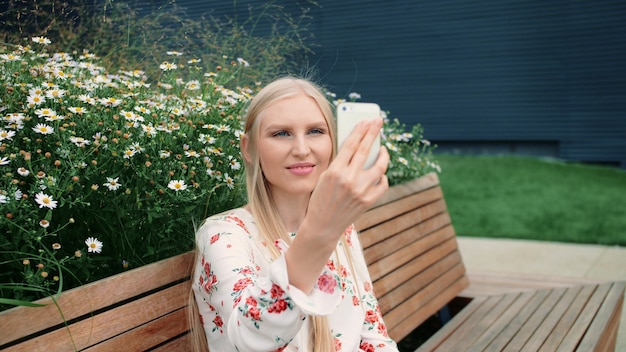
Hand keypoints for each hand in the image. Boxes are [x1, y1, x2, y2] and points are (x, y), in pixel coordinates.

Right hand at [308, 118, 389, 235]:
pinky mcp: (369, 201)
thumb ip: (340, 163)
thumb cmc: (321, 199)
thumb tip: (356, 146)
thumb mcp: (324, 177)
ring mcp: (361, 191)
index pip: (351, 144)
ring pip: (380, 166)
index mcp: (335, 172)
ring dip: (383, 155)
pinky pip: (382, 183)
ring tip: (383, 149)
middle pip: (365, 150)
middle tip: (379, 122)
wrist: (323, 225)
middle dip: (373, 132)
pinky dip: (382, 176)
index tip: (366, 121)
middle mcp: (350, 180)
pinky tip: (379, 173)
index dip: (360, 130)